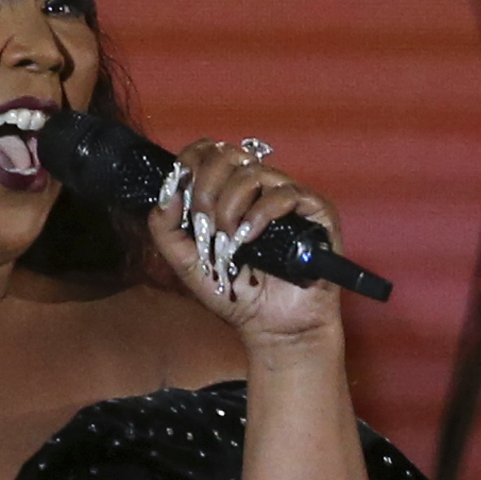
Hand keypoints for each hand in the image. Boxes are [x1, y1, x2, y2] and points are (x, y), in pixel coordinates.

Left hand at [148, 139, 343, 349]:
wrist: (273, 327)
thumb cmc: (236, 293)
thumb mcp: (187, 263)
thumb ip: (166, 230)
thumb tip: (166, 193)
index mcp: (230, 192)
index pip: (211, 152)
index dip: (192, 160)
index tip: (179, 184)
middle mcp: (260, 188)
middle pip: (229, 155)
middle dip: (206, 188)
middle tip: (206, 225)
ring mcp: (288, 197)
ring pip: (254, 172)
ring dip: (230, 205)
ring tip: (229, 239)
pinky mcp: (314, 210)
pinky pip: (285, 193)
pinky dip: (261, 213)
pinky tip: (250, 237)